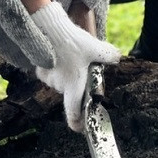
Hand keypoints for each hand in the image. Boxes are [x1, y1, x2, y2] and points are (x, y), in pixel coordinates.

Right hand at [31, 2, 120, 131]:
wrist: (51, 30)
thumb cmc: (73, 42)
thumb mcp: (96, 49)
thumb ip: (109, 55)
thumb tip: (117, 57)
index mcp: (73, 87)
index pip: (73, 115)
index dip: (77, 124)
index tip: (81, 127)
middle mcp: (59, 86)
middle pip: (70, 93)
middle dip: (77, 86)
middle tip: (84, 70)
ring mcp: (48, 79)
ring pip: (60, 82)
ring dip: (66, 75)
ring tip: (72, 58)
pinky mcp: (40, 69)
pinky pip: (50, 73)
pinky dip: (56, 68)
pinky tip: (60, 55)